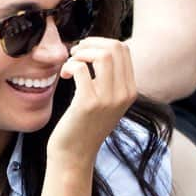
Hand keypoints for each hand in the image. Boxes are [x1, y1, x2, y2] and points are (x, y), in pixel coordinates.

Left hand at [47, 38, 136, 165]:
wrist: (75, 154)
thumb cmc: (85, 124)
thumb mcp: (107, 101)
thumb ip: (110, 78)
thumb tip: (101, 47)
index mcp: (130, 91)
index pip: (124, 50)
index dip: (102, 42)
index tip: (86, 50)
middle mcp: (123, 94)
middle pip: (114, 48)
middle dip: (91, 44)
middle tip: (76, 54)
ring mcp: (108, 99)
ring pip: (101, 55)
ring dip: (81, 53)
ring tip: (71, 64)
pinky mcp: (88, 103)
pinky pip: (80, 68)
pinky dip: (69, 66)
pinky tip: (65, 76)